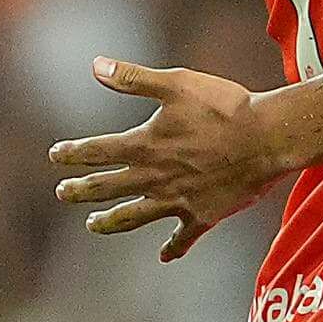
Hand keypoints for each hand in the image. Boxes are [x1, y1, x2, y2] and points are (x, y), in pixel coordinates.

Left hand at [49, 58, 279, 260]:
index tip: (55, 155)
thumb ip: (134, 78)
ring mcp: (176, 200)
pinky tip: (164, 255)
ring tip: (92, 225)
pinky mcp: (202, 215)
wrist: (267, 138)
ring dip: (109, 222)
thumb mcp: (177, 83)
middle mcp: (153, 177)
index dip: (73, 153)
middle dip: (81, 190)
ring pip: (132, 217)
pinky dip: (172, 248)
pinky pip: (182, 237)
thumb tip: (95, 66)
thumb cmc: (224, 106)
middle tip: (62, 193)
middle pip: (106, 187)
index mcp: (144, 145)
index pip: (97, 151)